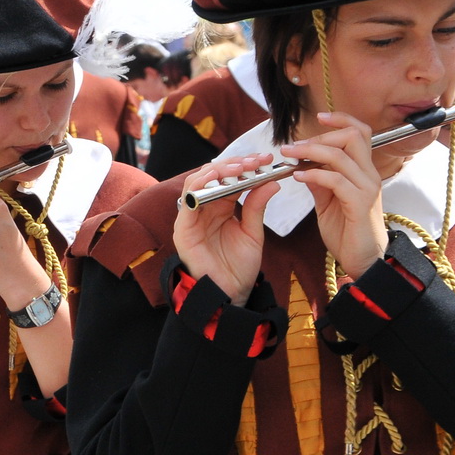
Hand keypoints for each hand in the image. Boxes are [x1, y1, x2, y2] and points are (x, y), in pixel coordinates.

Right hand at [173, 154, 278, 303]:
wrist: (230, 294)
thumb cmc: (239, 267)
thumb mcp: (253, 232)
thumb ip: (257, 207)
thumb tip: (271, 182)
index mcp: (220, 207)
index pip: (229, 178)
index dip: (245, 166)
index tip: (266, 160)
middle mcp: (204, 209)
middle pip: (212, 175)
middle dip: (234, 164)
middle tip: (255, 160)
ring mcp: (192, 218)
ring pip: (197, 182)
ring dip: (217, 171)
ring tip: (239, 168)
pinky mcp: (183, 229)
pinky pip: (187, 202)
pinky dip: (200, 188)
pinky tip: (217, 180)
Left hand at [283, 113, 387, 279]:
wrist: (363, 260)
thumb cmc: (347, 231)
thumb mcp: (328, 201)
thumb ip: (319, 182)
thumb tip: (304, 165)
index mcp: (363, 171)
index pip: (360, 132)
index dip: (341, 119)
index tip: (319, 116)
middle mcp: (369, 175)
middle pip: (353, 136)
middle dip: (320, 136)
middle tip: (293, 146)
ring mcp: (367, 188)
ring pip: (342, 155)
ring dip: (311, 152)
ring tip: (289, 156)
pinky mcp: (360, 204)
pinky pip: (336, 180)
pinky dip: (314, 175)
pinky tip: (298, 177)